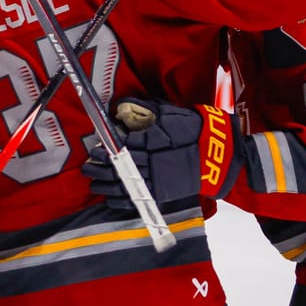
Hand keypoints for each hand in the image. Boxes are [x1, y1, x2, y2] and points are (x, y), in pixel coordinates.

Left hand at [83, 100, 235, 210]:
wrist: (217, 152)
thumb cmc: (193, 128)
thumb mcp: (170, 113)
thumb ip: (146, 109)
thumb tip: (121, 104)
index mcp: (154, 141)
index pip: (123, 146)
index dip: (107, 148)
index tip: (96, 147)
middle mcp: (154, 162)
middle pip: (120, 165)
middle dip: (101, 166)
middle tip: (87, 164)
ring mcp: (158, 180)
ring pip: (125, 184)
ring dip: (106, 184)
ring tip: (93, 181)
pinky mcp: (162, 194)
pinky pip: (137, 199)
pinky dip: (121, 201)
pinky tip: (109, 198)